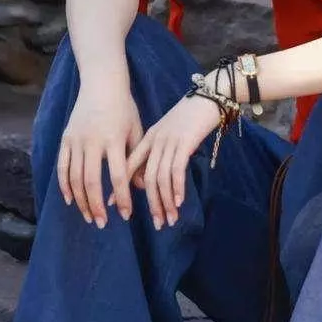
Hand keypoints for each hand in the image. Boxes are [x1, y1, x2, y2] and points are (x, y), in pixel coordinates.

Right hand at [58, 85, 143, 226]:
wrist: (101, 84)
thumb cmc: (124, 109)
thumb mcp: (136, 131)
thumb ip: (137, 160)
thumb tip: (141, 188)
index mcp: (113, 140)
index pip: (118, 176)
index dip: (122, 198)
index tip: (126, 216)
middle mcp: (92, 141)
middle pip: (92, 181)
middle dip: (96, 206)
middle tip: (102, 224)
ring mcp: (76, 140)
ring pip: (74, 178)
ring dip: (81, 201)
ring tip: (88, 217)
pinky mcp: (65, 139)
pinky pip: (62, 167)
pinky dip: (64, 186)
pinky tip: (70, 200)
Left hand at [124, 94, 221, 229]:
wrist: (208, 97)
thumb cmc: (191, 116)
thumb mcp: (169, 133)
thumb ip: (159, 151)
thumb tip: (153, 175)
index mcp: (148, 139)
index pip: (129, 166)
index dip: (120, 187)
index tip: (114, 207)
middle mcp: (155, 141)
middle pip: (146, 178)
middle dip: (151, 204)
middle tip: (157, 224)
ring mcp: (168, 141)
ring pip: (160, 177)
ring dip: (165, 202)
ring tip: (170, 219)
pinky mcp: (184, 142)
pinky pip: (176, 169)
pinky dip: (177, 188)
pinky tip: (179, 202)